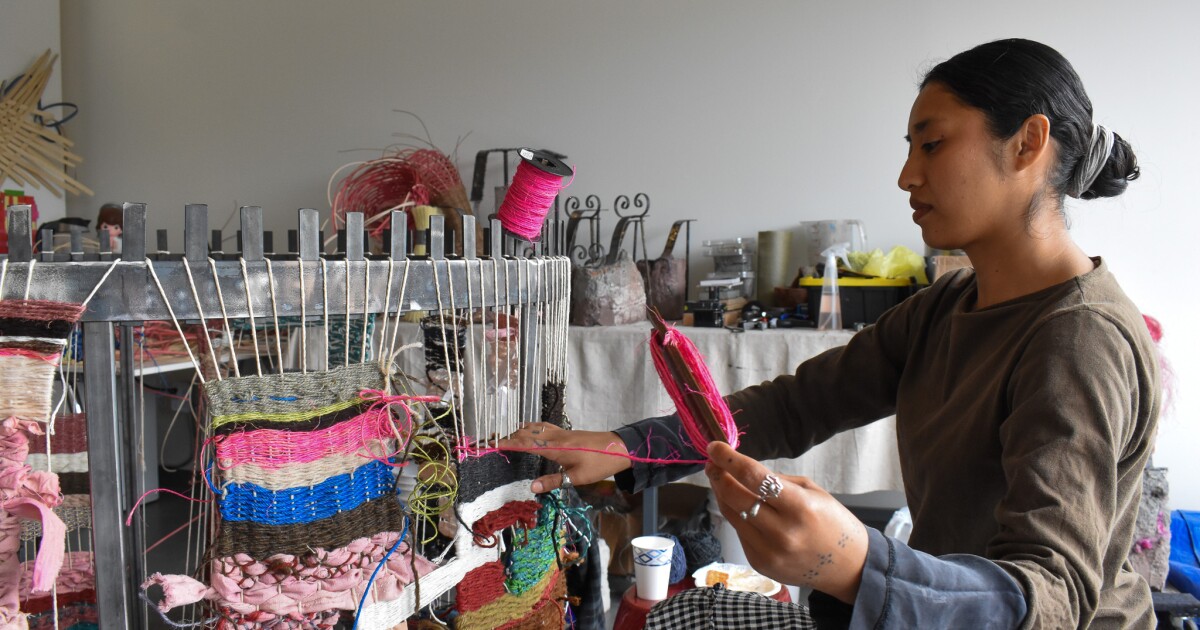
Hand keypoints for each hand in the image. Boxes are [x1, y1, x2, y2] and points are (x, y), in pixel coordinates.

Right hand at [496, 422, 632, 492]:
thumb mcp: (577, 477)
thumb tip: (531, 487)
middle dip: (509, 436)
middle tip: (492, 440)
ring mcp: (562, 433)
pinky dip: (532, 428)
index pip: (526, 444)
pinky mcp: (567, 433)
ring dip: (519, 431)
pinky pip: (544, 427)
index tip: (492, 444)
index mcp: (555, 448)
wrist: (619, 448)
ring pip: (535, 428)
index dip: (508, 444)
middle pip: (527, 433)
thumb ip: (553, 481)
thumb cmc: (599, 464)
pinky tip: (531, 431)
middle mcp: (555, 437)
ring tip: (507, 436)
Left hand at [706, 441, 867, 602]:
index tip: (715, 447)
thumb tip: (742, 468)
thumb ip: (777, 480)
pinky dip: (737, 515)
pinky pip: (740, 531)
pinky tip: (741, 505)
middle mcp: (781, 532)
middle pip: (734, 496)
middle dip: (718, 475)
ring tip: (720, 478)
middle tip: (712, 462)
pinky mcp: (760, 563)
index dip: (729, 459)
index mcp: (800, 507)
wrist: (847, 567)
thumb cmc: (833, 523)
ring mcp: (768, 552)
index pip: (754, 478)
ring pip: (730, 514)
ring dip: (721, 493)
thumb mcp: (813, 492)